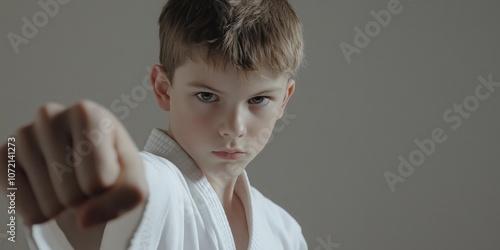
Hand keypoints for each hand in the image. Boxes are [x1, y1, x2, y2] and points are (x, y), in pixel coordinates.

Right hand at [0, 100, 147, 228]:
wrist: (90, 166)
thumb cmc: (114, 166)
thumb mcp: (135, 180)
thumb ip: (126, 197)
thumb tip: (83, 219)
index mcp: (87, 114)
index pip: (99, 180)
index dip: (107, 187)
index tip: (108, 170)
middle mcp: (49, 116)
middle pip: (73, 194)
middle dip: (85, 197)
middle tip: (86, 178)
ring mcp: (22, 136)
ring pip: (49, 205)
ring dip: (64, 205)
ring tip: (69, 180)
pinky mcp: (3, 157)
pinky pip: (23, 207)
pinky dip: (40, 210)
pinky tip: (48, 188)